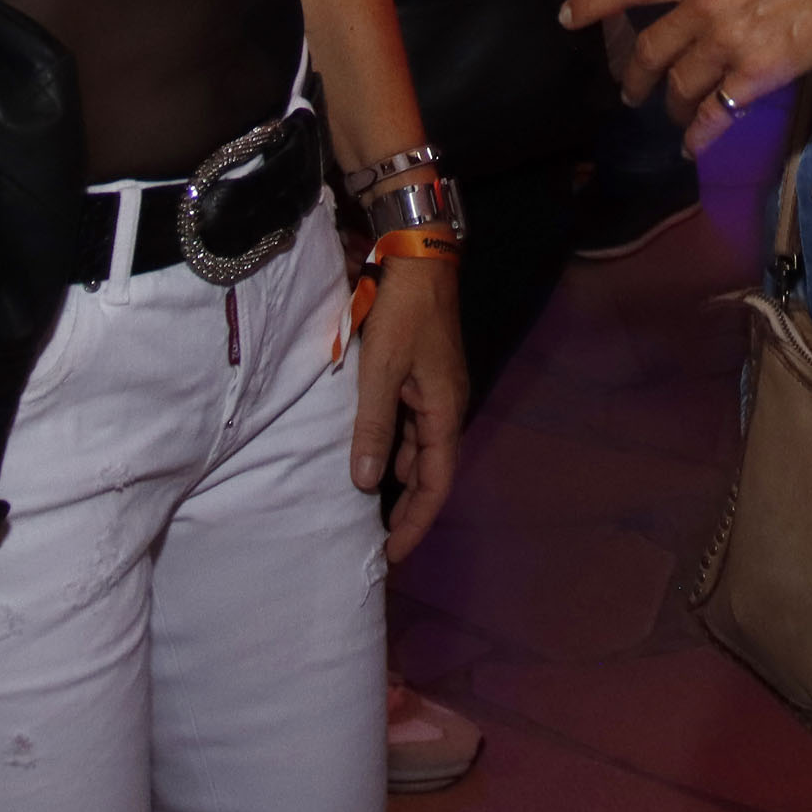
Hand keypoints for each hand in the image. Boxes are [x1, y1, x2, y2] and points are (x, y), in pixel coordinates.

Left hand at [351, 253, 464, 563]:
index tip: (394, 554)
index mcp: (444, 412)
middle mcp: (446, 407)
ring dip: (400, 480)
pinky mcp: (423, 376)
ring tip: (375, 510)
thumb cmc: (402, 314)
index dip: (416, 521)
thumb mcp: (380, 372)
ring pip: (420, 449)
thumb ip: (372, 428)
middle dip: (409, 508)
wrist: (420, 257)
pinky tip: (375, 458)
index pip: (434, 483)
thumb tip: (366, 485)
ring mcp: (435, 391)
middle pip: (431, 471)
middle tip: (381, 541)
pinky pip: (411, 426)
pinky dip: (395, 449)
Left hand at [564, 0, 811, 154]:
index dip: (594, 1)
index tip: (567, 17)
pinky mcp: (755, 77)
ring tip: (674, 115)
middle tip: (632, 92)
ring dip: (672, 106)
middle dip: (636, 76)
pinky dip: (699, 135)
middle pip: (649, 50)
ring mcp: (726, 43)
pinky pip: (714, 116)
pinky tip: (692, 146)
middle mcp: (702, 4)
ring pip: (679, 86)